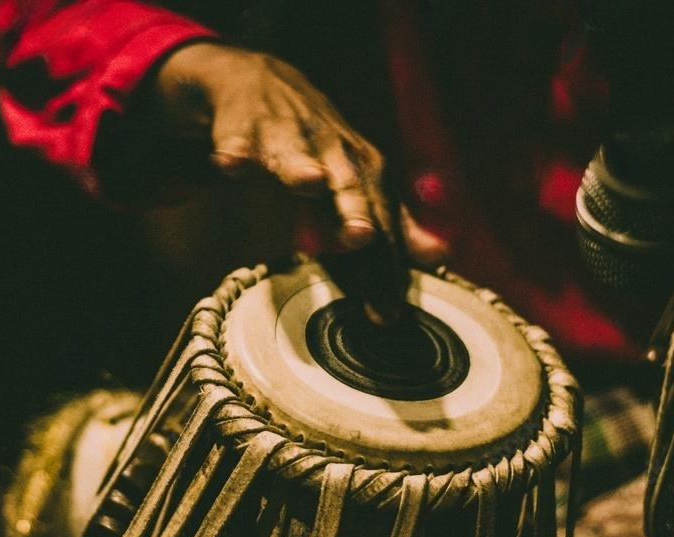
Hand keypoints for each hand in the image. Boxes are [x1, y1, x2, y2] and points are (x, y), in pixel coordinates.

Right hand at [154, 42, 446, 319]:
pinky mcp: (245, 126)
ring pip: (296, 152)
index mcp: (364, 171)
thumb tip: (442, 257)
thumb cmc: (319, 146)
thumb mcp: (359, 183)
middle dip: (354, 208)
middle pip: (347, 184)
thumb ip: (393, 224)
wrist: (266, 84)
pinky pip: (239, 138)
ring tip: (309, 182)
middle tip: (362, 237)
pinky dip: (236, 148)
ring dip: (301, 166)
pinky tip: (231, 163)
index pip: (380, 226)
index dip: (384, 270)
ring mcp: (288, 135)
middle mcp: (332, 151)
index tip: (385, 315)